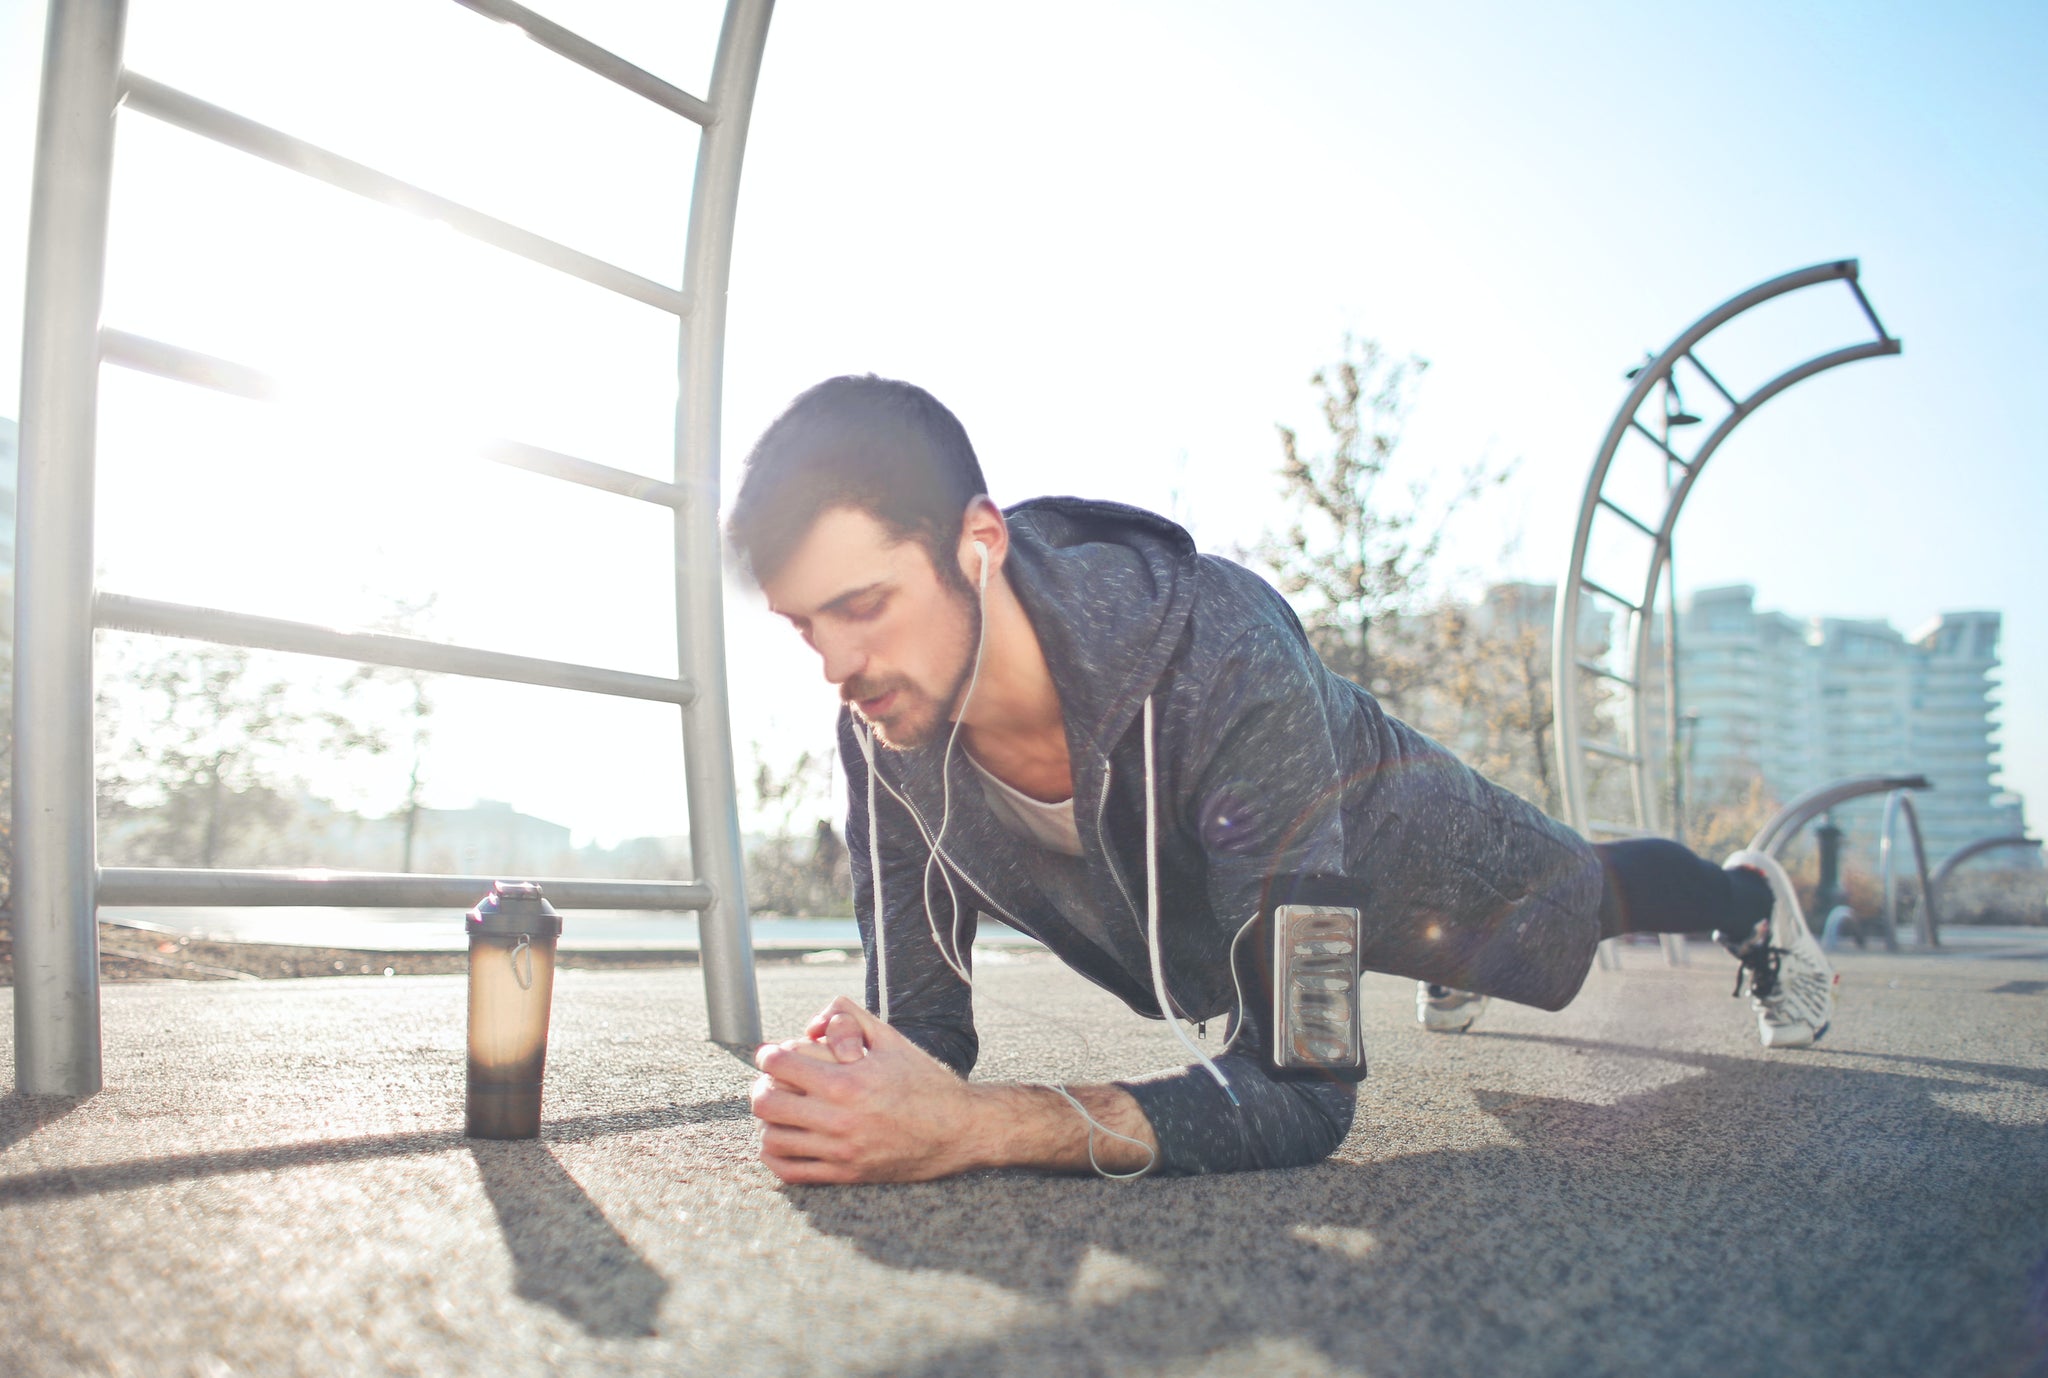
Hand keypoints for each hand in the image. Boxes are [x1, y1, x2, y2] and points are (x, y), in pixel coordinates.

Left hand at [750, 996, 988, 1183]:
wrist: (959, 1129)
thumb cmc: (924, 1080)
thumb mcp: (892, 1039)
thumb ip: (852, 1018)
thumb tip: (812, 1021)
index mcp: (849, 1081)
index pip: (782, 1064)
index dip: (768, 1055)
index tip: (769, 1054)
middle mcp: (840, 1118)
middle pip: (768, 1102)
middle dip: (761, 1087)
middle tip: (768, 1081)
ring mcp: (841, 1151)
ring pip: (773, 1139)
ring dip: (767, 1121)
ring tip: (777, 1110)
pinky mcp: (846, 1174)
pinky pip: (791, 1171)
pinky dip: (776, 1156)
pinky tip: (783, 1139)